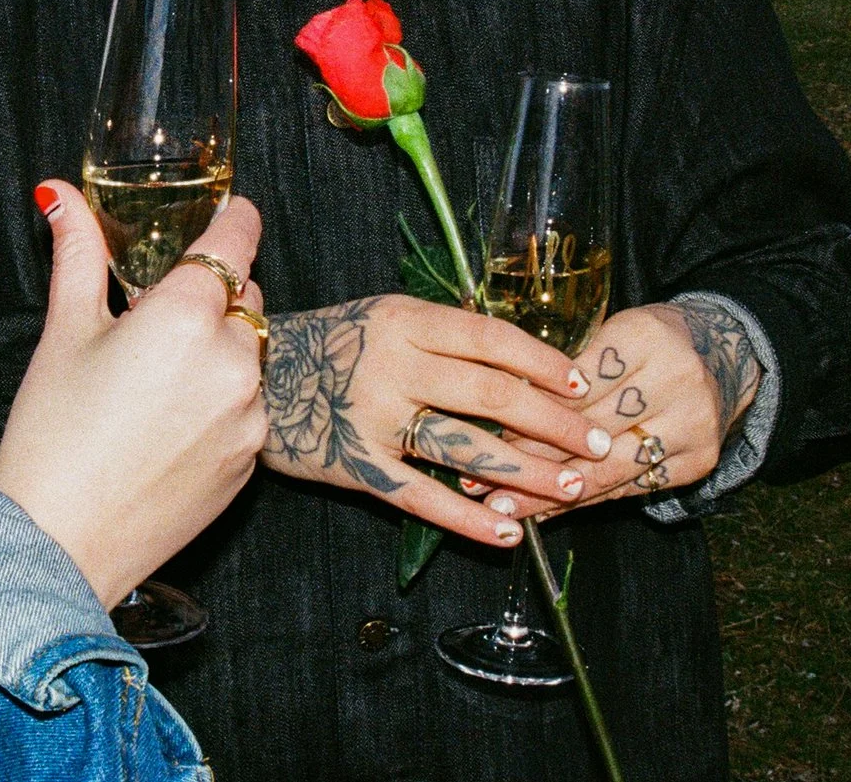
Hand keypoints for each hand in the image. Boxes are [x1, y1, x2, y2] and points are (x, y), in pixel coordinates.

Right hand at [0, 183, 269, 605]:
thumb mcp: (63, 333)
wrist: (59, 546)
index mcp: (185, 316)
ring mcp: (249, 416)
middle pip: (245, 298)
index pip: (236, 241)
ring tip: (160, 380)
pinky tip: (171, 423)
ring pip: (251, 354)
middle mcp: (232, 361)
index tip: (230, 213)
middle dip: (215, 296)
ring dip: (222, 351)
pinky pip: (250, 408)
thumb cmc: (52, 438)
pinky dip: (224, 401)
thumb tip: (59, 196)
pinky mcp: (251, 462)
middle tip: (163, 316)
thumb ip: (76, 255)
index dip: (234, 220)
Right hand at [256, 294, 601, 549]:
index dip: (542, 360)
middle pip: (491, 394)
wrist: (251, 377)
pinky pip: (422, 497)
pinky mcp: (357, 465)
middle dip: (555, 422)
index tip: (581, 383)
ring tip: (570, 489)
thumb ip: (439, 334)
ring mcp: (374, 417)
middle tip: (598, 442)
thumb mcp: (381, 316)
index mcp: (404, 320)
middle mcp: (393, 365)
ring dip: (526, 471)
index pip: (490, 338)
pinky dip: (468, 517)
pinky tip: (507, 532)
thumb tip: (516, 356)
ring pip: (466, 447)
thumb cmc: (326, 343)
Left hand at [498, 298, 764, 515]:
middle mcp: (677, 381)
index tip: (491, 432)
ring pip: (611, 468)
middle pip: (593, 429)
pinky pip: (632, 489)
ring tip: (505, 507)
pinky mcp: (698, 461)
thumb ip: (565, 367)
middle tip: (482, 480)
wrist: (723, 354)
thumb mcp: (609, 331)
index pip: (579, 385)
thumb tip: (503, 410)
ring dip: (553, 493)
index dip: (533, 411)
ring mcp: (693, 425)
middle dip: (534, 457)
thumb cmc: (647, 340)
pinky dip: (586, 501)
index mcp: (646, 337)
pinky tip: (547, 512)